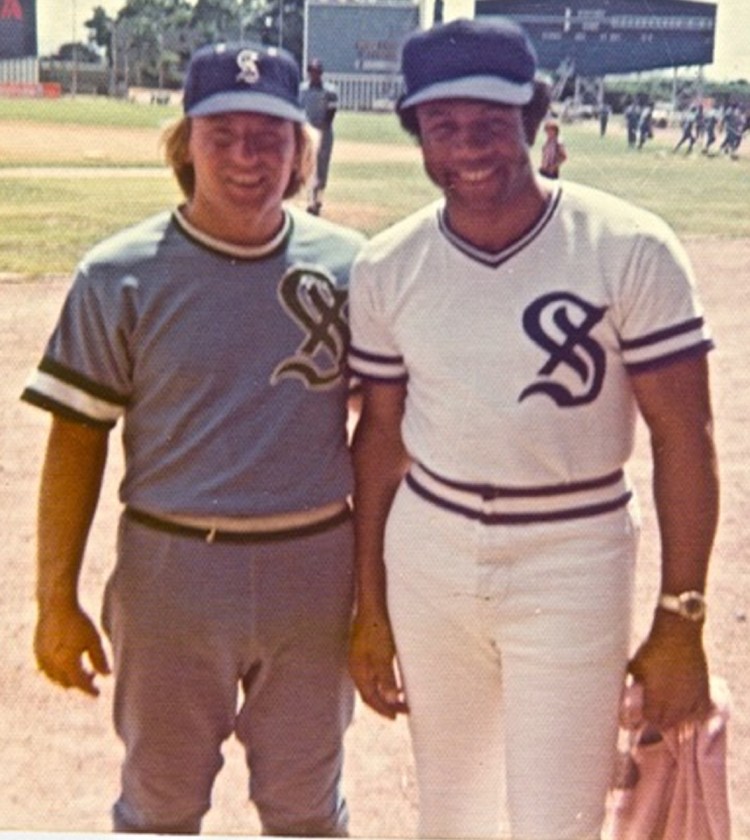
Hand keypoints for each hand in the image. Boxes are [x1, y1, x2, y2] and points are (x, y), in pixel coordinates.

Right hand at [34, 603, 110, 696]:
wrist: (56, 606)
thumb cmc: (78, 621)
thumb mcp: (93, 639)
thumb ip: (100, 659)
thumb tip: (107, 675)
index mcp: (67, 663)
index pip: (80, 684)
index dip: (90, 690)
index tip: (98, 694)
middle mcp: (52, 665)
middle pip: (67, 683)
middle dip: (80, 682)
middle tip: (92, 675)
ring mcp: (42, 659)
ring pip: (55, 678)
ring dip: (67, 678)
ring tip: (80, 667)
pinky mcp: (36, 652)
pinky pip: (46, 670)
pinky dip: (56, 672)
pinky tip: (65, 663)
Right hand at [349, 610, 407, 719]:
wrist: (372, 604)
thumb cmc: (377, 628)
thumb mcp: (383, 655)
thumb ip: (386, 678)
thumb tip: (389, 701)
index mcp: (358, 671)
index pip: (369, 698)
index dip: (383, 709)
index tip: (397, 716)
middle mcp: (357, 667)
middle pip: (369, 693)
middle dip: (385, 704)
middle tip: (402, 711)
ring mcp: (360, 659)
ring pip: (372, 684)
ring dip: (385, 694)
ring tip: (401, 699)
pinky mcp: (366, 651)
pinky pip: (374, 674)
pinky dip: (385, 682)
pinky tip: (395, 679)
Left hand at [628, 611, 710, 730]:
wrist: (678, 633)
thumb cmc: (653, 647)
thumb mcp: (635, 664)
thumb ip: (632, 680)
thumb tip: (622, 688)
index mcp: (655, 696)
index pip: (650, 719)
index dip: (646, 718)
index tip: (643, 714)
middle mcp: (673, 701)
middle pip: (666, 723)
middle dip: (659, 721)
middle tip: (655, 715)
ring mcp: (690, 697)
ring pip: (683, 720)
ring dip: (675, 720)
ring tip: (669, 714)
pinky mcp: (703, 690)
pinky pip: (701, 712)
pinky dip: (695, 715)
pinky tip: (689, 712)